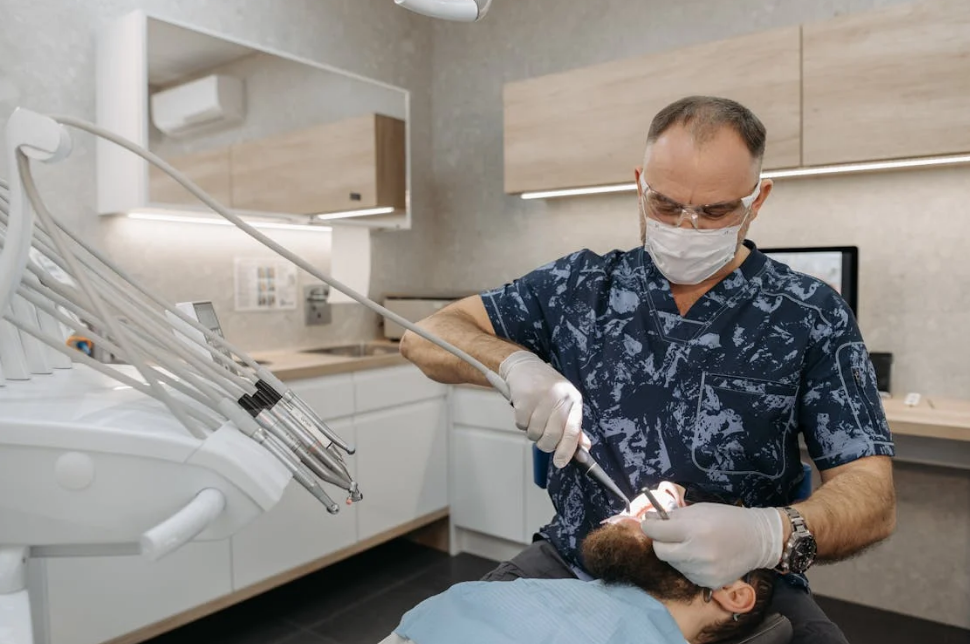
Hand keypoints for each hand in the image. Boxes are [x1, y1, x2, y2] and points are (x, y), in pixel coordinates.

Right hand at [499, 351, 589, 467]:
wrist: (526, 366)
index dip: (567, 450)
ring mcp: (541, 398)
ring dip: (532, 433)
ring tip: (533, 420)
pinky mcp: (524, 398)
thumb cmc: (548, 387)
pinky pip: (522, 425)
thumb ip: (574, 425)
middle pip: (552, 436)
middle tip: (542, 440)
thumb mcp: (566, 402)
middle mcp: (559, 398)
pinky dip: (522, 424)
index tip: (560, 463)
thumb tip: (584, 448)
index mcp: (574, 400)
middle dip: (546, 445)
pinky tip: (525, 413)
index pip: (573, 431)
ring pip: (535, 433)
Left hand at [639, 502, 783, 588]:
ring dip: (676, 554)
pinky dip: (689, 565)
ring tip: (692, 545)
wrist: (758, 539)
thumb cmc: (727, 519)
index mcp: (694, 530)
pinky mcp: (709, 583)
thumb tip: (649, 520)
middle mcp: (697, 553)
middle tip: (669, 535)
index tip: (650, 524)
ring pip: (674, 564)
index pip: (656, 532)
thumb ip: (673, 516)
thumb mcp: (699, 510)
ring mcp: (703, 572)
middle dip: (660, 542)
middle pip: (660, 552)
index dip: (649, 527)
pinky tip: (702, 557)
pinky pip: (687, 574)